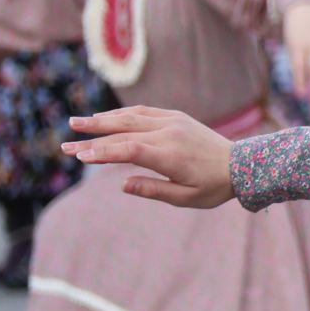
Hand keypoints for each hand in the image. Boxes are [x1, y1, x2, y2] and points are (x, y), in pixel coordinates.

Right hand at [63, 106, 235, 208]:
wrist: (244, 164)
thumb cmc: (214, 187)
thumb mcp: (186, 198)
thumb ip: (153, 190)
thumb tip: (123, 184)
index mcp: (170, 155)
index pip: (127, 150)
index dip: (102, 152)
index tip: (80, 155)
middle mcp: (169, 133)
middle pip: (123, 131)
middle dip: (92, 136)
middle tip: (65, 140)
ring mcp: (174, 122)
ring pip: (131, 117)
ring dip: (103, 119)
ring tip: (78, 123)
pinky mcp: (178, 117)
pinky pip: (146, 112)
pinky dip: (124, 113)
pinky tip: (108, 117)